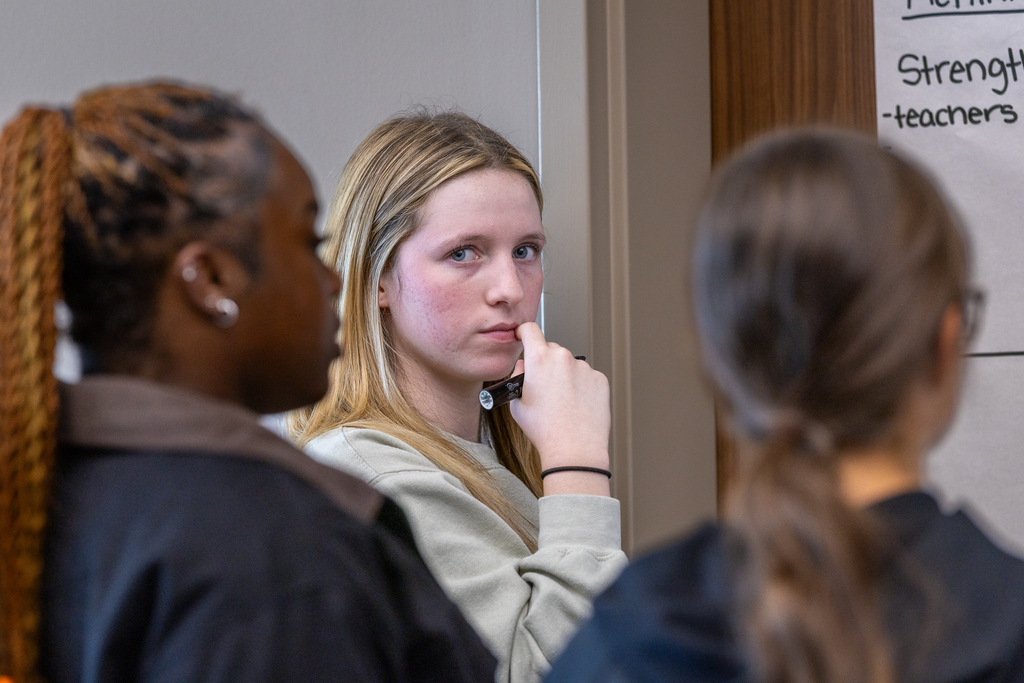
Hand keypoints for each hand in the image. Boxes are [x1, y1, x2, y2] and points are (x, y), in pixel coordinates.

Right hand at [509, 323, 610, 494]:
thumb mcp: (516, 403)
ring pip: (570, 365)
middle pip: (551, 349)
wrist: (574, 449)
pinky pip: (586, 377)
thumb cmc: (544, 430)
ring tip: (563, 403)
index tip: (525, 336)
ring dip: (565, 375)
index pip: (530, 330)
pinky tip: (576, 406)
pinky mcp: (600, 379)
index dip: (525, 332)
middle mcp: (563, 358)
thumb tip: (524, 367)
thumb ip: (518, 378)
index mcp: (540, 360)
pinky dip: (581, 386)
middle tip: (544, 387)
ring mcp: (584, 368)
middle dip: (546, 362)